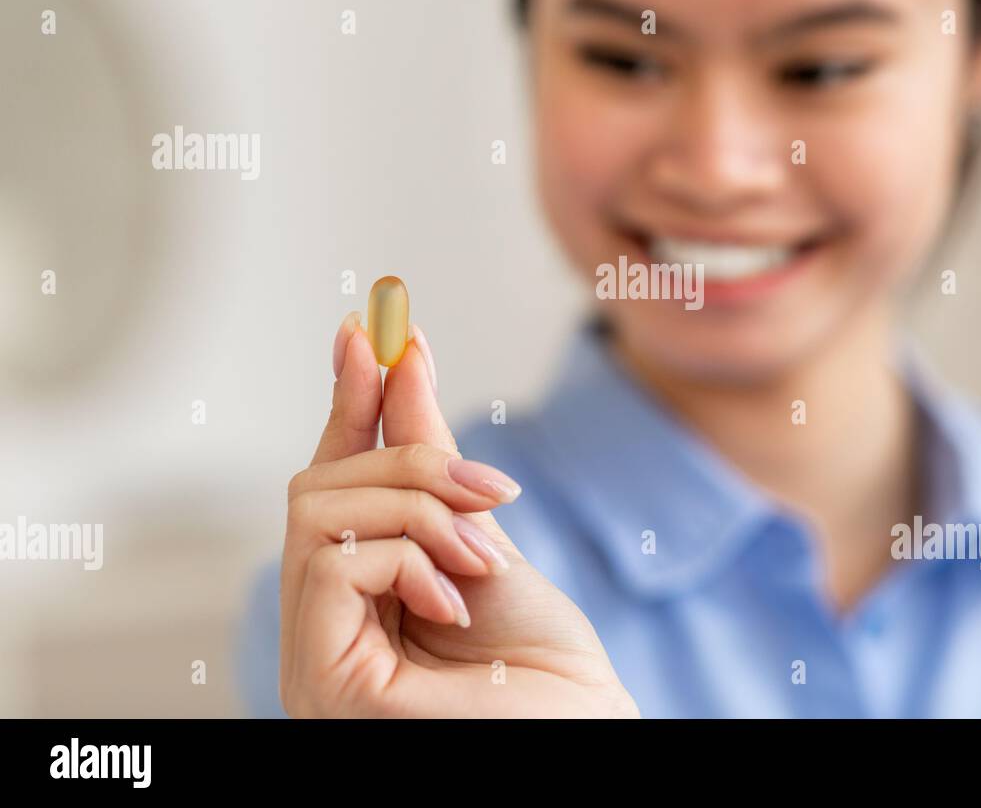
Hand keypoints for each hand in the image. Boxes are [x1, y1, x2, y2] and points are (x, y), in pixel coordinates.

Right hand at [279, 314, 638, 717]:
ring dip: (420, 508)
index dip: (349, 402)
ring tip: (483, 556)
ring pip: (320, 509)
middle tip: (487, 491)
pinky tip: (457, 596)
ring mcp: (312, 660)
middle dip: (407, 460)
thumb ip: (433, 463)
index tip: (370, 328)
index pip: (332, 484)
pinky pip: (336, 557)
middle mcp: (319, 632)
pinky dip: (409, 555)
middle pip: (316, 487)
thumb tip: (403, 360)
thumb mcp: (482, 539)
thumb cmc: (544, 668)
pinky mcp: (321, 680)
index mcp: (354, 604)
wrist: (585, 735)